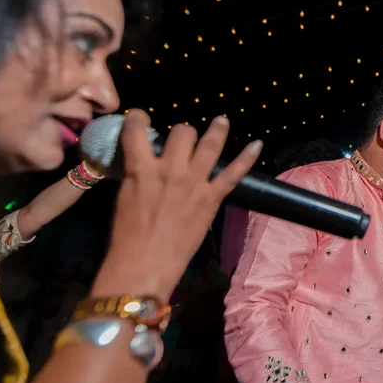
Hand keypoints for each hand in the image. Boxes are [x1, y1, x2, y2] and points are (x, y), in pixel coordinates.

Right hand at [91, 112, 260, 301]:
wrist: (145, 263)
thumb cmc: (126, 235)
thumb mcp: (124, 195)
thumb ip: (136, 173)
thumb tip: (143, 163)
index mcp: (141, 168)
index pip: (138, 129)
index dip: (139, 118)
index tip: (141, 118)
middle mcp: (170, 168)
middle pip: (182, 132)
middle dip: (182, 132)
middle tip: (182, 140)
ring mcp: (195, 182)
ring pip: (209, 143)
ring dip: (216, 130)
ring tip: (221, 121)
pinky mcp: (212, 197)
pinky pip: (234, 173)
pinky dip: (247, 157)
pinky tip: (257, 144)